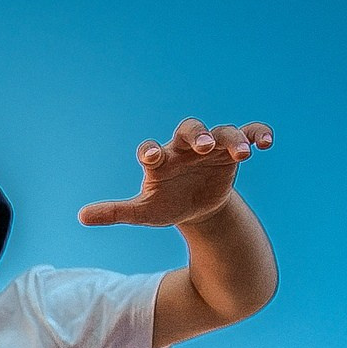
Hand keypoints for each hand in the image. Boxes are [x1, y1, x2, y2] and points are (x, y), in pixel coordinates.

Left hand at [78, 120, 271, 228]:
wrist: (195, 207)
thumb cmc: (166, 205)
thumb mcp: (143, 213)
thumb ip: (116, 212)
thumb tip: (81, 217)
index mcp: (161, 161)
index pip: (152, 150)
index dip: (151, 150)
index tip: (152, 158)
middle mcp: (184, 149)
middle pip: (188, 130)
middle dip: (195, 135)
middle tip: (202, 147)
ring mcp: (210, 148)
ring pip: (221, 132)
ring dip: (231, 139)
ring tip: (243, 154)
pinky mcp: (231, 153)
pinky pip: (247, 134)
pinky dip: (256, 133)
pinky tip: (265, 143)